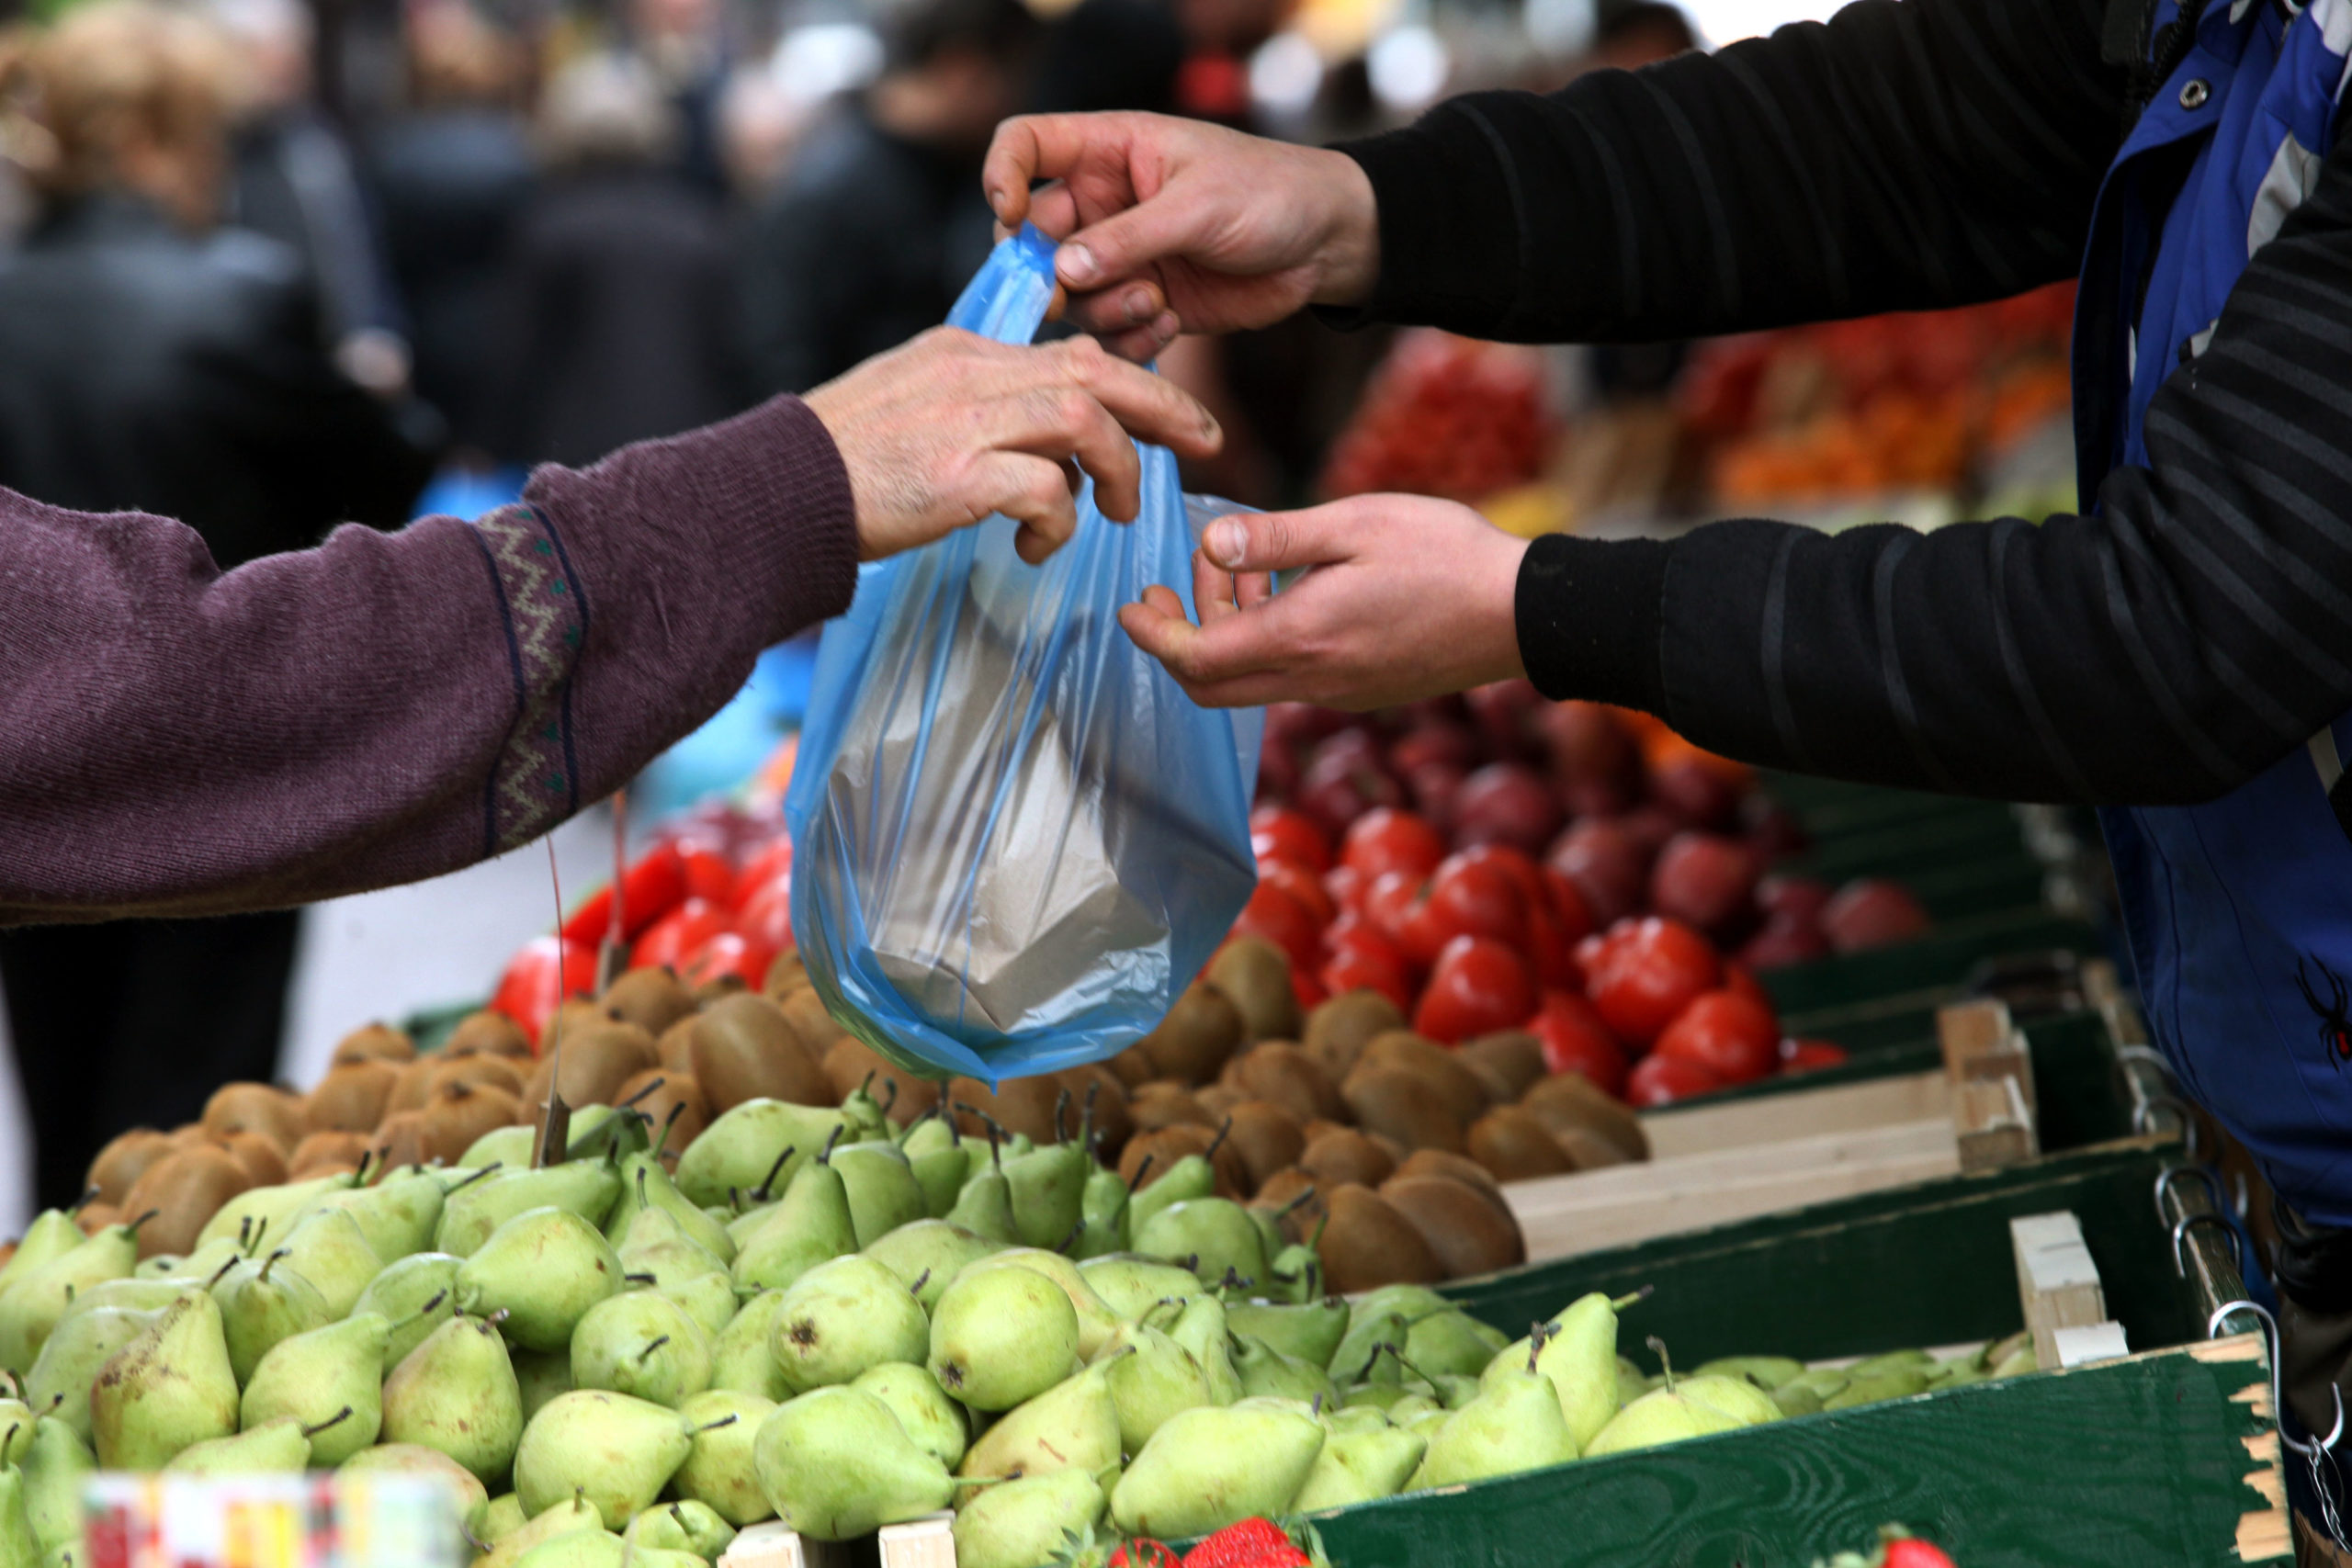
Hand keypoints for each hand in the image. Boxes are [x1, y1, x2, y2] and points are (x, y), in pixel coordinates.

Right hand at [804, 326, 1220, 564]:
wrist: (772, 492)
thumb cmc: (842, 465)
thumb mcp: (915, 407)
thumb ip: (980, 407)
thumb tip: (1049, 446)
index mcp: (965, 353)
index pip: (1071, 351)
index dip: (1134, 379)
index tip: (1170, 413)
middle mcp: (972, 375)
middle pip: (1096, 370)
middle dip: (1164, 405)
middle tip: (1206, 441)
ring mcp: (964, 423)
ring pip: (1083, 421)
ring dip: (1117, 471)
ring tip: (1116, 514)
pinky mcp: (956, 477)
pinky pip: (1045, 490)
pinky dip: (1058, 522)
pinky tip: (1036, 548)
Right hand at [983, 112, 1378, 359]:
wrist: (1326, 244)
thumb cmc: (1270, 194)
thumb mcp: (1199, 206)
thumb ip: (1129, 238)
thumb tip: (1062, 269)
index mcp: (1108, 152)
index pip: (1025, 146)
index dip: (1002, 176)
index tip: (1010, 216)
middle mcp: (1103, 204)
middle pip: (1033, 239)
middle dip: (1047, 274)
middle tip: (1068, 297)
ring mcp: (1122, 258)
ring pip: (1071, 296)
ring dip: (1103, 310)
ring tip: (1155, 305)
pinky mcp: (1145, 303)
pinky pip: (1108, 333)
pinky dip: (1130, 340)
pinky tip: (1171, 326)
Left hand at [1119, 494, 1528, 708]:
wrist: (1524, 614)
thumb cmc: (1446, 556)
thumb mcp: (1354, 523)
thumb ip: (1275, 538)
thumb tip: (1210, 544)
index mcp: (1301, 638)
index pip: (1195, 658)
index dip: (1152, 635)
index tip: (1130, 605)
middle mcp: (1312, 680)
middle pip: (1210, 687)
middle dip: (1178, 637)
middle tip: (1173, 585)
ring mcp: (1339, 693)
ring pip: (1251, 681)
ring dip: (1228, 631)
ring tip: (1246, 569)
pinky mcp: (1362, 691)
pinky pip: (1290, 678)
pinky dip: (1267, 640)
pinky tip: (1290, 592)